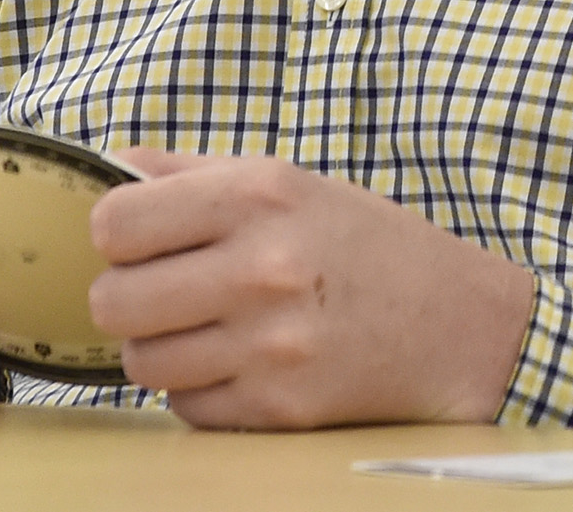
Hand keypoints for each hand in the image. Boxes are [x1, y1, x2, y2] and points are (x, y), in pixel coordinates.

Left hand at [89, 149, 536, 428]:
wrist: (459, 325)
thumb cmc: (366, 245)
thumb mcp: (293, 182)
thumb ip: (195, 172)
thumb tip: (113, 165)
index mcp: (259, 195)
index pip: (116, 223)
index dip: (118, 235)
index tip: (142, 242)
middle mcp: (263, 267)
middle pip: (114, 301)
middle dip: (129, 299)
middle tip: (166, 294)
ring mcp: (271, 344)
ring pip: (142, 362)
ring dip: (163, 350)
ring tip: (207, 331)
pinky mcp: (280, 406)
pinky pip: (186, 407)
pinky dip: (202, 391)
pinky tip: (242, 365)